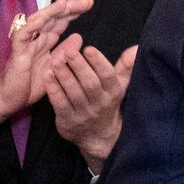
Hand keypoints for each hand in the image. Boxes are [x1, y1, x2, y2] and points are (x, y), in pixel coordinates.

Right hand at [0, 0, 93, 125]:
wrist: (10, 100)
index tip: (89, 3)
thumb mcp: (55, 68)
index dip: (74, 11)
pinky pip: (22, 36)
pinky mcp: (17, 52)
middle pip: (53, 18)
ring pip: (37, 22)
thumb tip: (79, 36)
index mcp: (46, 42)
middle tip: (86, 0)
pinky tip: (43, 19)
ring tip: (65, 3)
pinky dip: (32, 26)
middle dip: (69, 7)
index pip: (61, 22)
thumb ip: (65, 52)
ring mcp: (26, 44)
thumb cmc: (30, 84)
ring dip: (51, 12)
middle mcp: (36, 39)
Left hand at [46, 43, 137, 172]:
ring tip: (56, 60)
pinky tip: (47, 75)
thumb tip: (136, 47)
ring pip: (74, 93)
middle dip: (79, 66)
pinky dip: (53, 89)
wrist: (96, 136)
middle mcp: (100, 104)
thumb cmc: (106, 102)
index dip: (99, 62)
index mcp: (113, 92)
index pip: (108, 76)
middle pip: (90, 84)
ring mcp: (84, 113)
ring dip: (64, 75)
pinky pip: (60, 103)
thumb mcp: (120, 85)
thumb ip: (126, 65)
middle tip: (69, 51)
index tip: (89, 49)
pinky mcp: (68, 120)